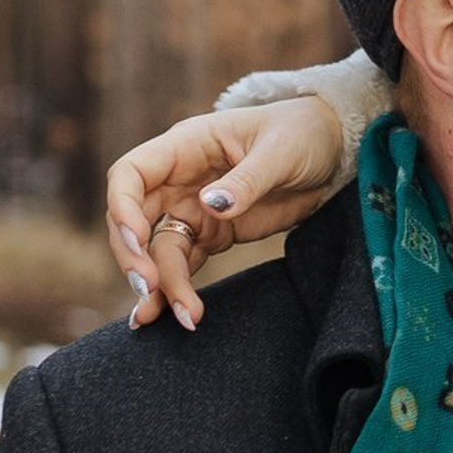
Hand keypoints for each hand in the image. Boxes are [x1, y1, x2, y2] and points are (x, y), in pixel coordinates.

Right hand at [106, 99, 350, 331]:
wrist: (330, 151)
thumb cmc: (301, 133)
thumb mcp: (281, 151)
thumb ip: (247, 179)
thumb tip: (211, 206)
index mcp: (186, 145)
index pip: (130, 173)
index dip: (122, 207)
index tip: (137, 240)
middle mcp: (179, 179)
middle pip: (133, 219)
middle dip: (135, 257)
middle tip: (150, 291)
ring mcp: (193, 209)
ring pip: (158, 250)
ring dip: (161, 285)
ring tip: (183, 318)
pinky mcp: (213, 234)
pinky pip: (184, 264)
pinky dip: (178, 290)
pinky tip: (181, 316)